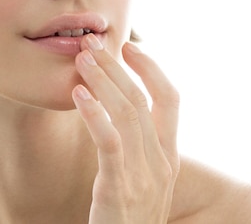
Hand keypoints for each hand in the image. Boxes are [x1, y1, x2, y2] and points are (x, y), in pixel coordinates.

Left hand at [72, 34, 179, 222]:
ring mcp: (144, 177)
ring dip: (102, 81)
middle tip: (93, 44)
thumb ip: (138, 149)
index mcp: (169, 156)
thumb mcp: (142, 182)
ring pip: (127, 113)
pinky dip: (95, 114)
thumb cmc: (127, 219)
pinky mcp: (119, 190)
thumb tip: (119, 111)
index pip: (171, 99)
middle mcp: (162, 163)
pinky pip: (110, 142)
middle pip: (143, 100)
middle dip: (117, 67)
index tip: (131, 48)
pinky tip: (78, 96)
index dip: (153, 69)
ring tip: (82, 60)